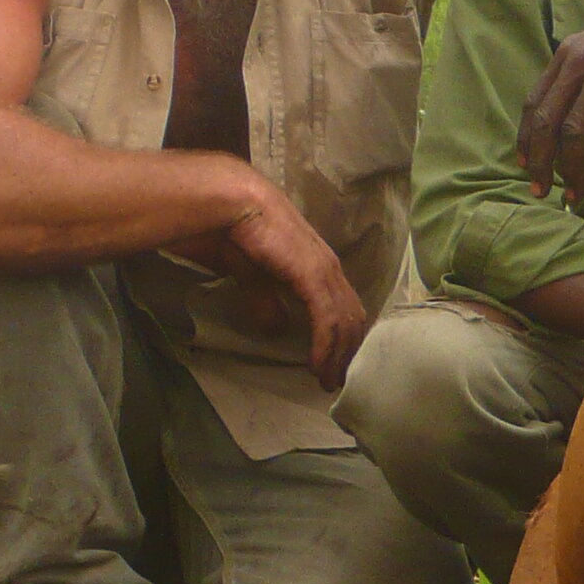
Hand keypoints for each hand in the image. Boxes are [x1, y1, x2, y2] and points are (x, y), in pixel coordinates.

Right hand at [211, 188, 371, 387]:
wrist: (230, 202)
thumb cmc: (236, 231)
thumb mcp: (253, 275)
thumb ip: (266, 299)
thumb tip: (275, 327)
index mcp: (318, 265)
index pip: (344, 307)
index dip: (343, 338)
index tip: (335, 364)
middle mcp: (329, 268)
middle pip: (352, 318)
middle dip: (346, 353)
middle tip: (336, 381)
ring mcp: (324, 271)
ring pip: (345, 322)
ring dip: (338, 356)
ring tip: (328, 381)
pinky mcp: (313, 275)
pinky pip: (327, 319)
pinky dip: (326, 346)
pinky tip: (318, 365)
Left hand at [519, 0, 583, 199]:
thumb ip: (578, 75)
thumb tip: (564, 115)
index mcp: (566, 55)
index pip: (535, 102)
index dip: (526, 138)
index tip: (525, 165)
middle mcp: (578, 62)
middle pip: (548, 121)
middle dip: (541, 161)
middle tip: (541, 190)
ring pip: (575, 130)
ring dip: (572, 167)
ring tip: (575, 192)